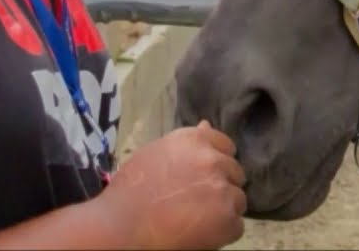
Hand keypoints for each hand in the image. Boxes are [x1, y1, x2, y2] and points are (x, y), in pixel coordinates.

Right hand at [97, 120, 246, 249]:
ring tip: (196, 219)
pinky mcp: (227, 217)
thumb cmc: (130, 192)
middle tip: (196, 202)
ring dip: (223, 210)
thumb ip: (187, 144)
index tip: (204, 178)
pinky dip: (223, 233)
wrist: (121, 227)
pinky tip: (199, 233)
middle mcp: (212, 160)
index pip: (225, 146)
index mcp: (194, 140)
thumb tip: (207, 125)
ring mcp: (222, 188)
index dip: (217, 163)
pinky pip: (237, 226)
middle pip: (234, 173)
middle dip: (221, 186)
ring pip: (238, 200)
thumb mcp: (156, 154)